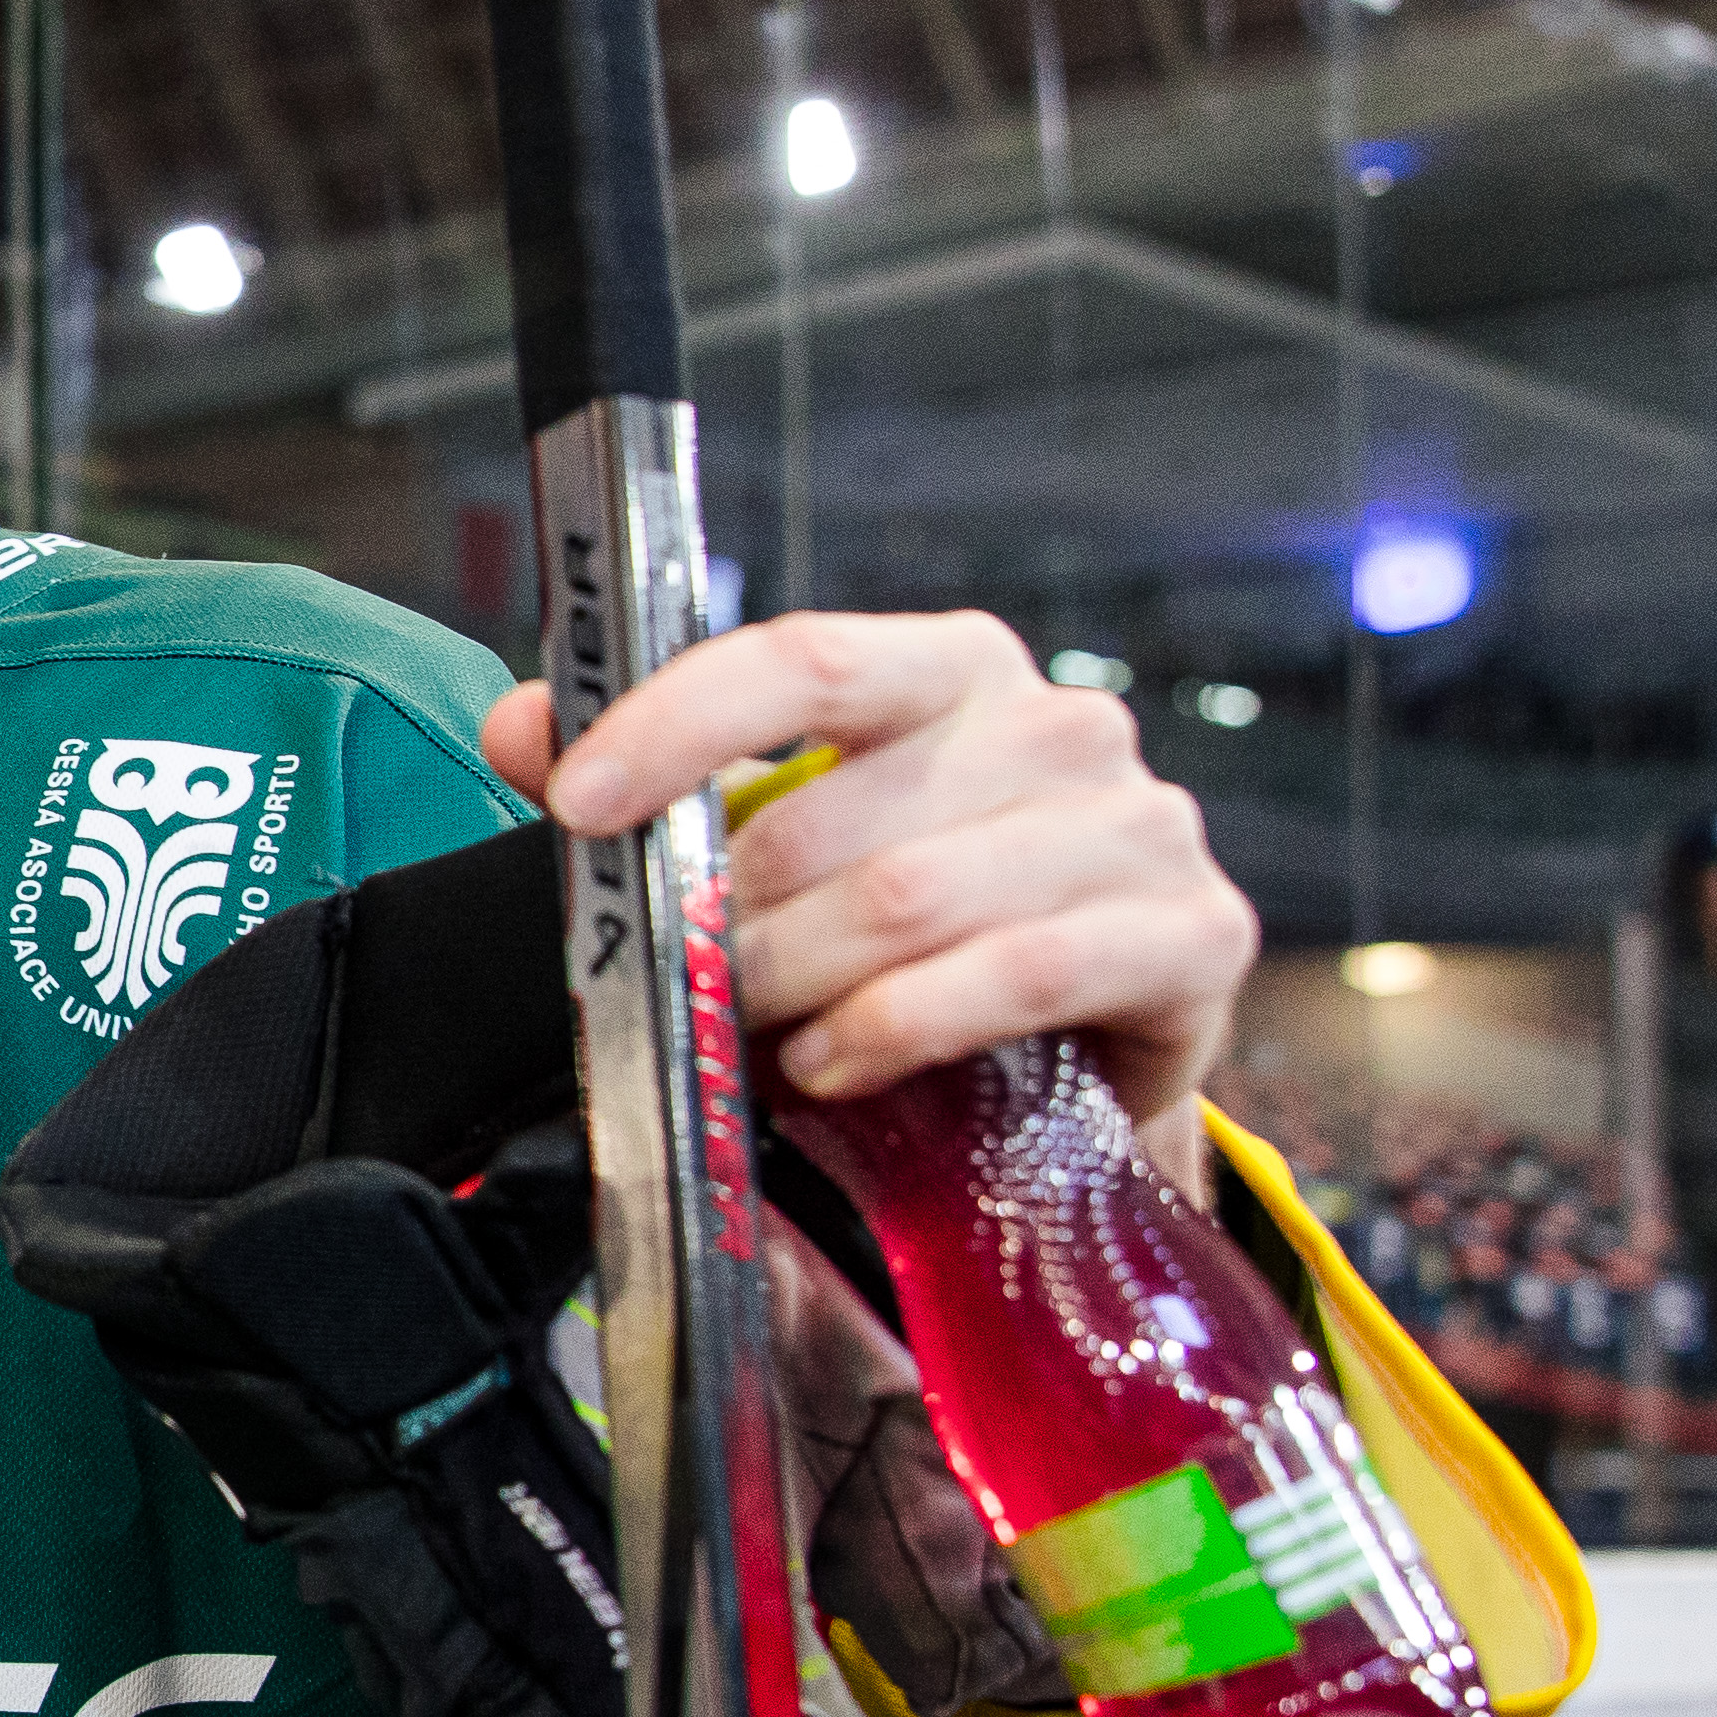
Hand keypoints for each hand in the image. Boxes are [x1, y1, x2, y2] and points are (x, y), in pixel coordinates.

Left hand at [477, 610, 1258, 1157]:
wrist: (1071, 1058)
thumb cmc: (910, 932)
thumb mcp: (780, 851)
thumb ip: (656, 783)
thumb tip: (522, 720)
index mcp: (949, 670)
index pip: (802, 657)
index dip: (677, 725)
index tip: (579, 802)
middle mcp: (1057, 725)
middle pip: (837, 814)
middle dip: (729, 917)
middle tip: (683, 981)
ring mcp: (1140, 823)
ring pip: (913, 898)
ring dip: (803, 982)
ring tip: (759, 1031)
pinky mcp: (1195, 932)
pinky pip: (1020, 972)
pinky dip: (901, 1027)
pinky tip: (840, 1059)